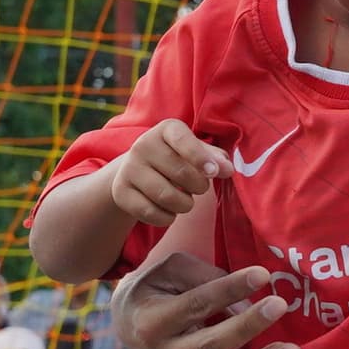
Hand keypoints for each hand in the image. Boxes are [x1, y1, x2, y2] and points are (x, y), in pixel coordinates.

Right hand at [107, 119, 227, 225]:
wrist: (138, 170)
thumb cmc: (178, 159)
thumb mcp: (196, 152)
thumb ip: (215, 159)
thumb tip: (228, 169)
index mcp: (166, 130)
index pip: (183, 140)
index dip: (201, 158)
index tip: (214, 173)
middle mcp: (143, 145)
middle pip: (180, 173)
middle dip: (199, 187)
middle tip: (200, 188)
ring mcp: (128, 168)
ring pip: (166, 197)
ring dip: (185, 205)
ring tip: (185, 201)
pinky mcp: (120, 191)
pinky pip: (151, 214)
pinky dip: (167, 218)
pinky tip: (169, 211)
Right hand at [118, 250, 297, 348]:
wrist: (127, 324)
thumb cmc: (156, 288)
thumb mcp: (169, 270)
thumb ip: (204, 277)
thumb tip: (245, 299)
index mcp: (152, 320)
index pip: (197, 304)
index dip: (230, 289)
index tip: (262, 274)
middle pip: (212, 344)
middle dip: (248, 325)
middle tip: (280, 305)